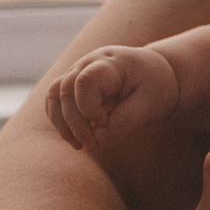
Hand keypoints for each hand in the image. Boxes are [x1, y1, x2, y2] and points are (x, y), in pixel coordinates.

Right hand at [45, 45, 179, 149]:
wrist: (154, 74)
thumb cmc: (155, 87)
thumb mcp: (150, 104)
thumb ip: (125, 121)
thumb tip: (98, 140)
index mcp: (111, 63)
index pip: (85, 80)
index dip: (88, 107)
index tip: (103, 122)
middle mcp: (88, 63)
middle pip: (65, 89)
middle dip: (75, 122)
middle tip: (92, 145)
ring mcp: (77, 72)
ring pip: (53, 95)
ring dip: (62, 124)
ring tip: (80, 145)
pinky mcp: (72, 86)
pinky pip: (53, 102)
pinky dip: (60, 121)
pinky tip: (75, 138)